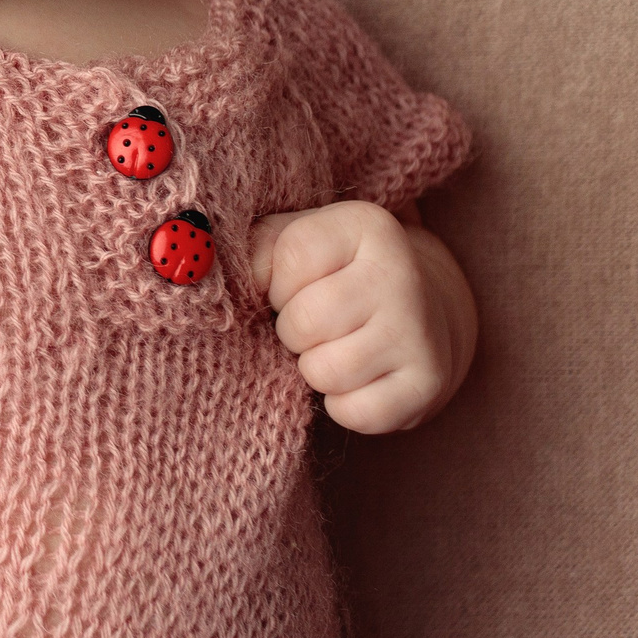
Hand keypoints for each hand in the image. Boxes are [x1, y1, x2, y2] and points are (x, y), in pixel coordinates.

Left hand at [248, 200, 475, 433]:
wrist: (424, 313)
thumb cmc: (335, 275)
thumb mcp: (295, 240)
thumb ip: (253, 249)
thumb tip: (208, 271)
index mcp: (366, 225)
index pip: (289, 258)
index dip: (276, 282)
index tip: (296, 284)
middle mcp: (401, 273)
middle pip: (302, 323)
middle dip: (292, 331)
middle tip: (315, 324)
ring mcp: (420, 331)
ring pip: (324, 372)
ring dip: (314, 369)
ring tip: (334, 348)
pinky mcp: (428, 383)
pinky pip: (353, 412)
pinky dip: (342, 404)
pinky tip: (359, 378)